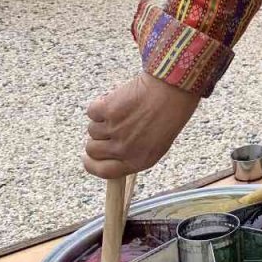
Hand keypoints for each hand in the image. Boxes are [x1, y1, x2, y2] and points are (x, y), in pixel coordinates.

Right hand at [82, 73, 200, 178]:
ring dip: (102, 120)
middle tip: (111, 127)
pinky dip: (100, 104)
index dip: (91, 165)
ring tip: (124, 111)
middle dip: (97, 139)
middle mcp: (125, 149)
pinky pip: (92, 111)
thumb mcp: (157, 144)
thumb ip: (133, 154)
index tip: (87, 158)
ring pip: (91, 130)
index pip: (103, 172)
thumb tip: (109, 156)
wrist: (174, 89)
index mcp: (138, 161)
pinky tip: (118, 100)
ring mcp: (115, 129)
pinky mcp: (108, 110)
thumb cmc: (169, 114)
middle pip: (92, 150)